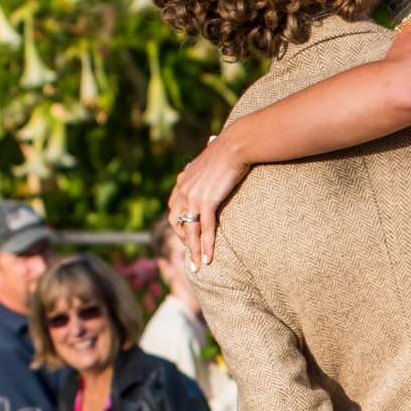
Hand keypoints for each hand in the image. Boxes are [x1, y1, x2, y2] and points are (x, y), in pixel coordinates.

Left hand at [169, 134, 248, 269]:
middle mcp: (183, 190)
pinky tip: (209, 258)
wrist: (236, 145)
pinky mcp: (206, 201)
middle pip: (177, 223)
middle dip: (184, 242)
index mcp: (182, 181)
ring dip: (194, 251)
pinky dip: (207, 245)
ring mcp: (193, 196)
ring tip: (198, 266)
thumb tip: (214, 170)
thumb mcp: (210, 163)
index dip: (179, 226)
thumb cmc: (229, 151)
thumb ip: (206, 172)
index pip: (174, 209)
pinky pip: (206, 228)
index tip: (187, 237)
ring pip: (191, 231)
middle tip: (193, 256)